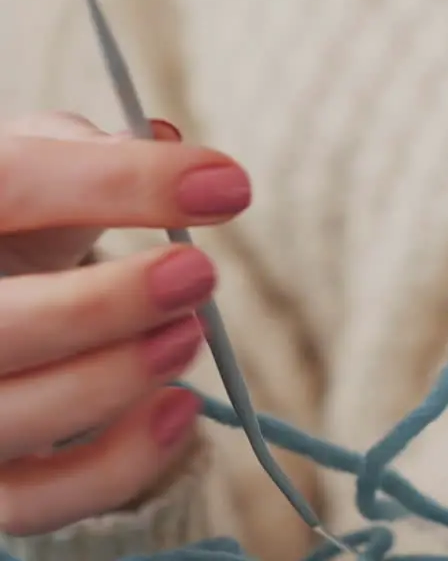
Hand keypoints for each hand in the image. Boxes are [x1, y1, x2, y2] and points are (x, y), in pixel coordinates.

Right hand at [0, 111, 251, 535]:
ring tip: (189, 336)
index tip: (227, 185)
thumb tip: (173, 144)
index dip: (116, 184)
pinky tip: (177, 411)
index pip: (8, 188)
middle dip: (105, 304)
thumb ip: (99, 153)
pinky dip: (117, 465)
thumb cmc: (18, 219)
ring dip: (114, 378)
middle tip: (201, 274)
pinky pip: (35, 501)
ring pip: (9, 416)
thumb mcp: (43, 169)